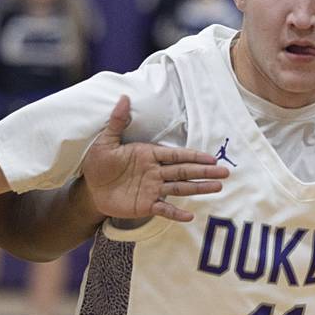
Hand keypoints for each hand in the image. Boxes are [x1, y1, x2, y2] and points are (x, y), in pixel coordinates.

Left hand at [81, 95, 227, 222]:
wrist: (90, 188)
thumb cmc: (99, 163)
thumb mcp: (106, 141)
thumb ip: (117, 122)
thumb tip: (124, 97)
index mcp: (149, 154)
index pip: (175, 155)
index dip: (193, 156)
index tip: (211, 158)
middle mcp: (155, 171)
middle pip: (184, 171)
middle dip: (204, 171)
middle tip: (225, 172)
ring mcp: (153, 189)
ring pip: (179, 188)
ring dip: (198, 188)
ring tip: (217, 188)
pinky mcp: (146, 205)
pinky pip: (164, 209)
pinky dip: (176, 213)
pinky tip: (190, 217)